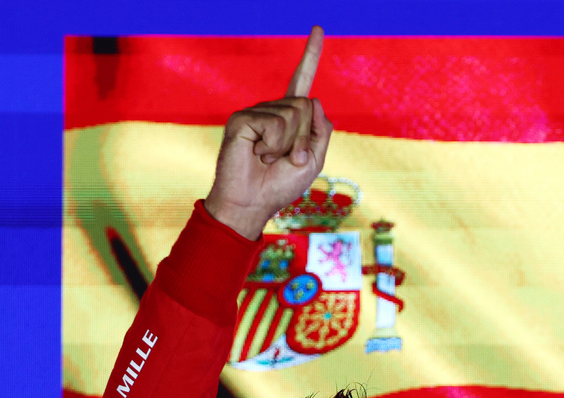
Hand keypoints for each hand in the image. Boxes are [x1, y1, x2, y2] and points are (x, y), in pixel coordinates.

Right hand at [204, 27, 332, 239]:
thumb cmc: (280, 185)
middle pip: (307, 105)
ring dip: (290, 144)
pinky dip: (274, 144)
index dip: (311, 56)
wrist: (253, 203)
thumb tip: (313, 98)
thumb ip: (321, 129)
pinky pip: (274, 122)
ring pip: (293, 114)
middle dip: (305, 138)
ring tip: (270, 159)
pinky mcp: (241, 119)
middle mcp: (272, 110)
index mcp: (289, 118)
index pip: (302, 81)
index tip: (319, 28)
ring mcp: (255, 112)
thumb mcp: (314, 160)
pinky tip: (258, 154)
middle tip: (287, 160)